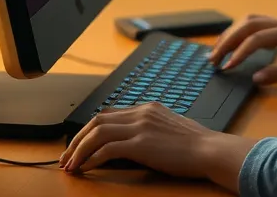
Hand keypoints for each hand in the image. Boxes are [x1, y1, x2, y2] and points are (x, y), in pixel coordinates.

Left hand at [60, 102, 219, 175]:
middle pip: (97, 119)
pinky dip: (92, 158)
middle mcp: (142, 112)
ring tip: (70, 165)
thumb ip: (148, 129)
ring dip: (79, 149)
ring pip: (97, 132)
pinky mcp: (141, 143)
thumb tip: (128, 144)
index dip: (89, 130)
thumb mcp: (168, 129)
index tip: (79, 145)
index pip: (109, 114)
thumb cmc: (194, 146)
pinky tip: (86, 168)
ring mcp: (141, 126)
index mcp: (148, 108)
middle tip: (66, 156)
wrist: (209, 150)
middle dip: (77, 139)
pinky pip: (107, 149)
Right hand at [208, 15, 276, 84]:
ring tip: (219, 51)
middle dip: (228, 40)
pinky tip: (237, 44)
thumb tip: (254, 78)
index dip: (239, 53)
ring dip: (234, 33)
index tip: (226, 68)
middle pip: (249, 24)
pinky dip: (244, 33)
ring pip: (252, 20)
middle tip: (212, 59)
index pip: (256, 39)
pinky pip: (259, 24)